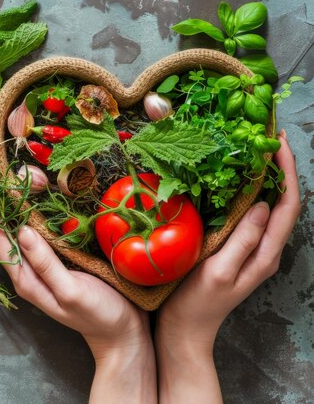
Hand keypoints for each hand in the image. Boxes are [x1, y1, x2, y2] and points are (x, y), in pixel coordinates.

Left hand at [0, 159, 156, 403]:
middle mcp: (25, 268)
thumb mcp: (70, 291)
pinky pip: (36, 227)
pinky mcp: (56, 259)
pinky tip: (36, 192)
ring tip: (7, 169)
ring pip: (15, 224)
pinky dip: (30, 206)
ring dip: (8, 197)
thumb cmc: (98, 316)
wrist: (121, 335)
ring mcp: (40, 263)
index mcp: (23, 276)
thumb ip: (45, 264)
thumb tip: (21, 229)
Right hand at [155, 130, 300, 402]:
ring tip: (250, 151)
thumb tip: (264, 205)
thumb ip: (243, 240)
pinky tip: (228, 181)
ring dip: (263, 177)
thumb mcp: (219, 272)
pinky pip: (247, 214)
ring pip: (267, 206)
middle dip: (279, 168)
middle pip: (283, 202)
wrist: (183, 332)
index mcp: (265, 255)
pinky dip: (244, 192)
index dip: (287, 172)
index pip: (288, 205)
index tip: (278, 142)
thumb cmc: (196, 305)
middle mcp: (264, 250)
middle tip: (264, 138)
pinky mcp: (233, 249)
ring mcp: (249, 250)